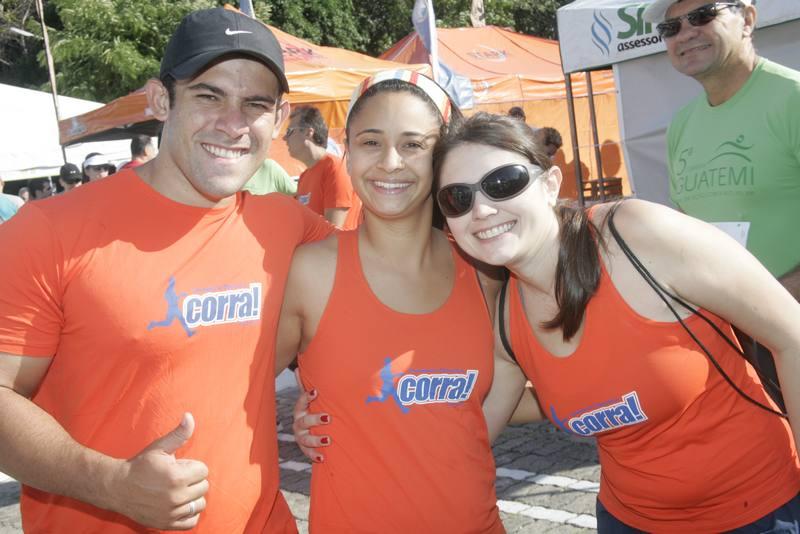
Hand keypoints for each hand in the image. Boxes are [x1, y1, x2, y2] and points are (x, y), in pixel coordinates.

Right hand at [110, 413, 208, 529]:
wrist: (117, 488)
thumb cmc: (140, 466)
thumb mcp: (159, 447)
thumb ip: (178, 434)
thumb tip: (190, 416)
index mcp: (177, 477)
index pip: (203, 471)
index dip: (192, 466)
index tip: (179, 466)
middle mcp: (176, 497)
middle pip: (204, 487)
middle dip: (193, 480)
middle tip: (177, 478)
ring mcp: (172, 512)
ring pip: (200, 504)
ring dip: (193, 497)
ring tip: (179, 490)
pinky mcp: (167, 524)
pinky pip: (192, 522)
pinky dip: (189, 514)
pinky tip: (180, 504)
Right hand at [292, 370, 329, 462]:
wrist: (310, 429)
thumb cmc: (314, 409)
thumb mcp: (311, 399)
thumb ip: (306, 386)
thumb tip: (297, 367)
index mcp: (300, 410)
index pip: (301, 402)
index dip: (306, 397)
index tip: (316, 392)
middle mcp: (298, 423)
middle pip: (303, 421)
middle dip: (315, 419)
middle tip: (328, 417)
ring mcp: (300, 437)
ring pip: (305, 439)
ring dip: (316, 440)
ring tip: (328, 439)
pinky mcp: (305, 448)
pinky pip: (307, 453)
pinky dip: (314, 455)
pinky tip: (322, 457)